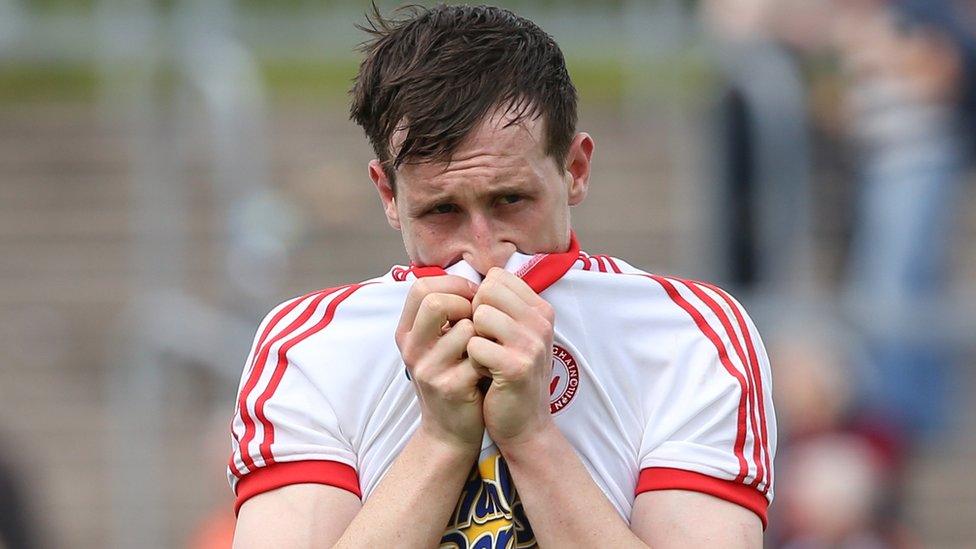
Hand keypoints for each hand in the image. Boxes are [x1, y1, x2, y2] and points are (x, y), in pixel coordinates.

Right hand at [396, 275, 485, 451]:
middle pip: (434, 301)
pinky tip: (490, 369)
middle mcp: (411, 348)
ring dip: (484, 334)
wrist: (451, 431)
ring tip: (486, 348)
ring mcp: (427, 369)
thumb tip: (476, 281)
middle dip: (466, 304)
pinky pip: (479, 356)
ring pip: (464, 328)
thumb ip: (447, 314)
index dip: (453, 286)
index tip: (473, 298)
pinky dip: (491, 357)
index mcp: (407, 332)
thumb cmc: (453, 377)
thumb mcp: (438, 344)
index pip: (421, 287)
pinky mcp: (448, 387)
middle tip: (480, 320)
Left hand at [467, 268, 555, 447]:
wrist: (524, 426)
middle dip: (474, 315)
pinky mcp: (516, 367)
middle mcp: (541, 322)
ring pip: (480, 315)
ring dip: (473, 338)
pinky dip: (472, 360)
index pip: (496, 277)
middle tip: (485, 343)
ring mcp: (531, 344)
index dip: (481, 299)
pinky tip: (485, 374)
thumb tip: (473, 278)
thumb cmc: (510, 375)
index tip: (489, 327)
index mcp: (541, 310)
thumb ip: (502, 306)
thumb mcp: (515, 335)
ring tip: (486, 359)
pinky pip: (474, 345)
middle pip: (487, 291)